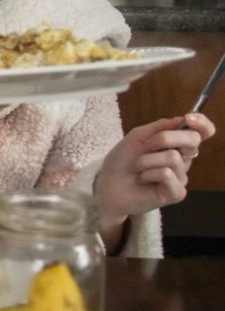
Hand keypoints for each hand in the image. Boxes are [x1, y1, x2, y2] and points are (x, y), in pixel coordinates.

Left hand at [94, 113, 215, 225]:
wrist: (108, 183)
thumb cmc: (122, 160)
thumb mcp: (138, 136)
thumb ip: (161, 126)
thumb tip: (183, 119)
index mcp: (177, 144)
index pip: (202, 132)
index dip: (202, 123)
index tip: (189, 118)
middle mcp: (183, 160)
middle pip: (192, 140)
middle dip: (165, 138)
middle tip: (145, 146)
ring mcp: (181, 177)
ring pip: (173, 157)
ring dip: (147, 159)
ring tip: (138, 167)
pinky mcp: (176, 192)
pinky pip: (166, 174)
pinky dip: (148, 173)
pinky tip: (142, 179)